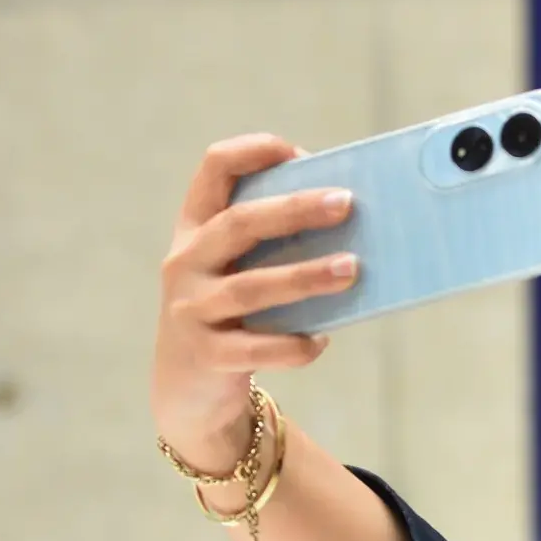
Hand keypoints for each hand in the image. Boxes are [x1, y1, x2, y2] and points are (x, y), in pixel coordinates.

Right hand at [152, 135, 356, 468]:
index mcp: (196, 230)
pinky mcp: (206, 355)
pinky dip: (293, 344)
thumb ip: (279, 247)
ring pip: (250, 287)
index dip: (250, 153)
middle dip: (293, 210)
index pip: (212, 172)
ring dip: (304, 276)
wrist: (188, 390)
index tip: (294, 150)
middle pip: (237, 224)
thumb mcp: (243, 272)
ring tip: (351, 269)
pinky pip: (256, 348)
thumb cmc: (235, 317)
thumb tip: (355, 224)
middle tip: (346, 203)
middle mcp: (186, 263)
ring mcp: (191, 310)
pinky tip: (321, 342)